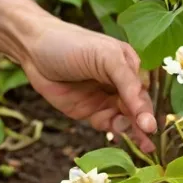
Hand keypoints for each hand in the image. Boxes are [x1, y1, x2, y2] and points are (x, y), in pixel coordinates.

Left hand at [22, 18, 157, 150]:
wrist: (33, 49)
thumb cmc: (70, 44)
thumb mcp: (104, 56)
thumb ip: (126, 81)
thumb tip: (145, 111)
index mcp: (127, 66)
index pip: (143, 92)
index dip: (146, 109)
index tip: (149, 126)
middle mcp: (120, 84)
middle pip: (137, 110)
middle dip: (141, 124)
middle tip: (145, 138)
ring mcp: (106, 99)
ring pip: (125, 121)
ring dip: (128, 130)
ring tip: (124, 132)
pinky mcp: (92, 112)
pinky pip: (108, 126)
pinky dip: (110, 129)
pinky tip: (107, 127)